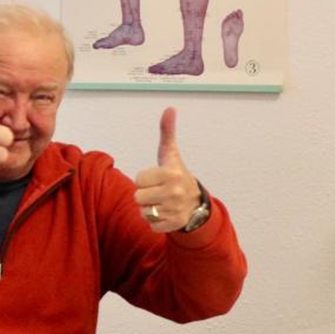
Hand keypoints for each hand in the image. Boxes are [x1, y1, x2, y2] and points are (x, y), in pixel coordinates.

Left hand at [133, 107, 202, 232]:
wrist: (196, 201)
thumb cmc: (176, 174)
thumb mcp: (170, 154)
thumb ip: (167, 132)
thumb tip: (170, 108)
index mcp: (170, 174)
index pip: (138, 179)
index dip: (143, 179)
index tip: (155, 178)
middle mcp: (174, 192)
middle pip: (138, 197)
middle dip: (144, 194)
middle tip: (157, 191)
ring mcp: (176, 209)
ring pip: (143, 211)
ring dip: (149, 208)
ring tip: (161, 202)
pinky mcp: (175, 223)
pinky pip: (152, 225)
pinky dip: (156, 221)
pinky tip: (166, 213)